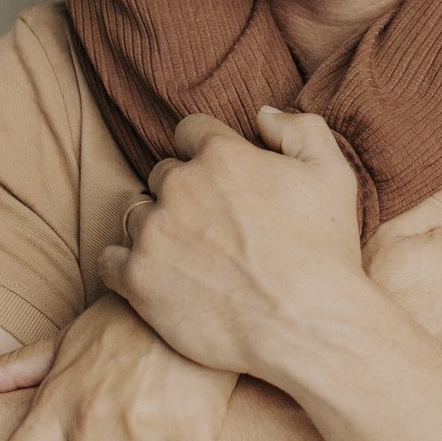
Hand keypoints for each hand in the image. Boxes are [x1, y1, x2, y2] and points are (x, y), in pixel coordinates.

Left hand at [99, 110, 361, 379]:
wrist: (309, 326)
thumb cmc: (324, 251)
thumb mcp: (332, 173)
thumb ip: (299, 129)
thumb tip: (261, 114)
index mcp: (221, 154)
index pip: (191, 131)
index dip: (207, 152)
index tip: (223, 179)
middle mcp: (180, 186)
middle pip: (164, 173)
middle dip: (184, 193)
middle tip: (212, 224)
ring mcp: (155, 233)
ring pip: (138, 214)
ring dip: (158, 228)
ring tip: (188, 255)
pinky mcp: (138, 279)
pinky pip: (110, 260)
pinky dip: (126, 266)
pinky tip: (155, 276)